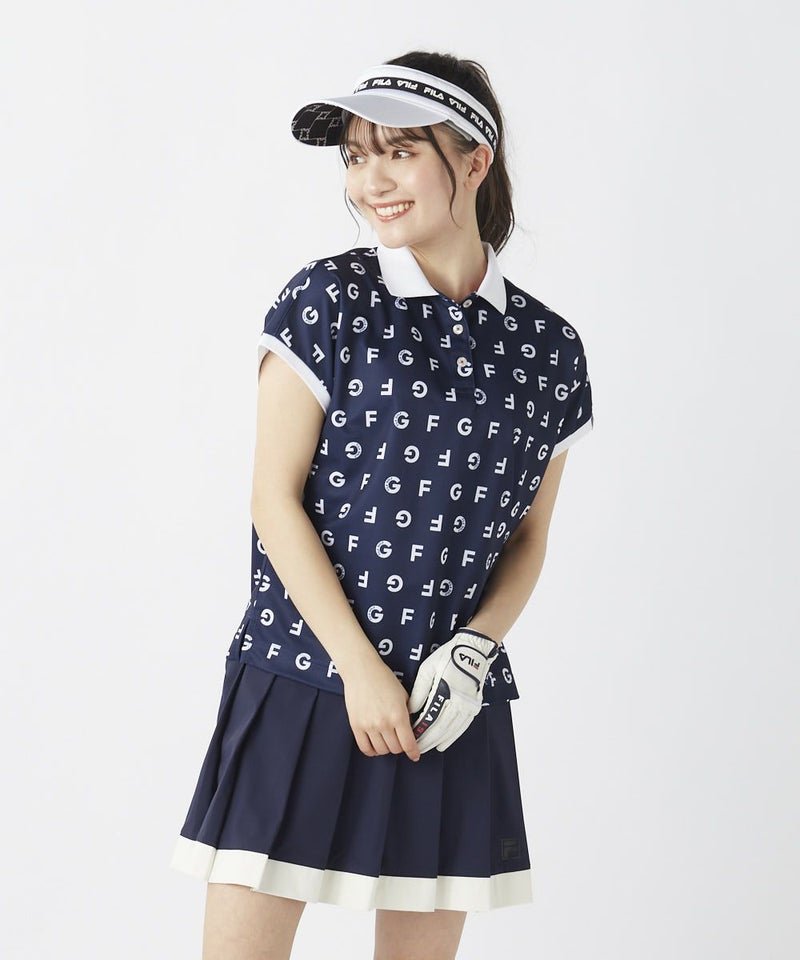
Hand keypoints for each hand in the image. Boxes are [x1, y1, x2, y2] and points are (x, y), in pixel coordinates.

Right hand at [341, 653, 420, 761]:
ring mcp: (369, 726)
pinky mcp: (356, 726)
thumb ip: (408, 713)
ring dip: (387, 748)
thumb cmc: (384, 679)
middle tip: (400, 740)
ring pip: (381, 750)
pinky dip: (372, 751)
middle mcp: (384, 724)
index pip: (408, 744)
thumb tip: (411, 728)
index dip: (413, 753)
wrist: (361, 671)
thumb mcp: (404, 695)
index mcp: (398, 715)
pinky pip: (365, 748)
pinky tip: (376, 744)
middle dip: (401, 747)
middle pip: (395, 749)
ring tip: (388, 739)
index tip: (415, 755)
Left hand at [407, 628, 499, 753]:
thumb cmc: (448, 658)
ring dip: (438, 740)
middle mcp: (457, 702)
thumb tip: (411, 710)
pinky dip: (452, 737)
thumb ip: (419, 691)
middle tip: (416, 747)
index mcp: (444, 692)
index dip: (419, 729)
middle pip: (440, 728)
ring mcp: (467, 706)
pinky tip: (443, 743)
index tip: (410, 736)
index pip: (429, 717)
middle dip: (427, 739)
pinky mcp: (473, 706)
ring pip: (451, 730)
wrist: (473, 651)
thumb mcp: (428, 670)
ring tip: (427, 747)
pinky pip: (462, 727)